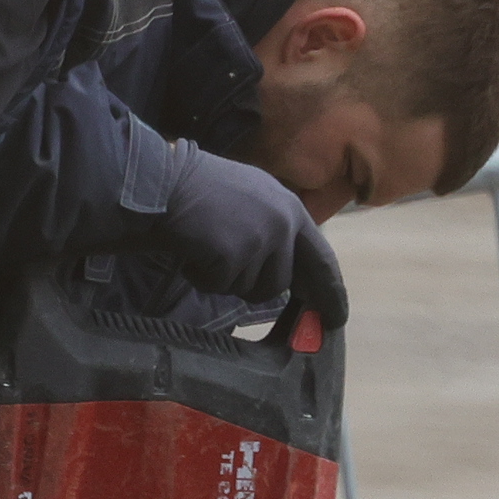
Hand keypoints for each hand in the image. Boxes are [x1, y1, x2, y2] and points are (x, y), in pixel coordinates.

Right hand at [141, 141, 350, 337]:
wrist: (163, 180)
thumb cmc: (200, 190)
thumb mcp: (251, 201)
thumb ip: (275, 232)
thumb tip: (288, 276)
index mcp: (289, 207)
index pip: (321, 257)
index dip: (330, 291)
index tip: (336, 318)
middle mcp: (282, 222)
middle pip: (278, 282)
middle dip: (250, 282)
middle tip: (224, 264)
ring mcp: (260, 237)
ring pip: (248, 289)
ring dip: (223, 278)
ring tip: (205, 245)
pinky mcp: (234, 253)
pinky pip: (218, 286)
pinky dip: (199, 275)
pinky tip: (191, 248)